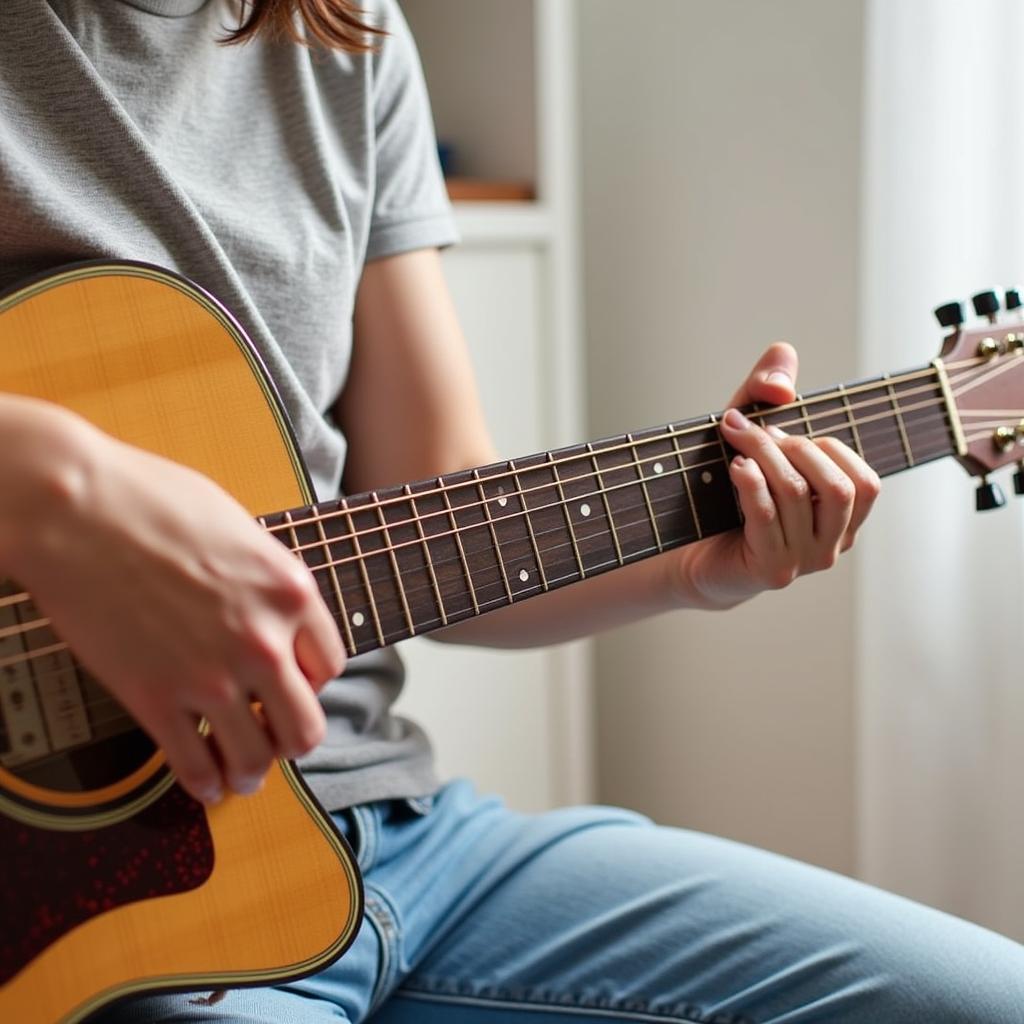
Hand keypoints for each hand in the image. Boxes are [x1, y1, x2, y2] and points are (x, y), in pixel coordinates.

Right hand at [9, 413, 344, 803]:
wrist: (76, 507)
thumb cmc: (154, 501)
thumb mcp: (241, 529)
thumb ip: (267, 579)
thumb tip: (275, 608)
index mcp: (291, 592)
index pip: (330, 664)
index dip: (312, 680)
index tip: (294, 683)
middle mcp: (263, 641)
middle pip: (306, 726)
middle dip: (293, 738)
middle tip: (276, 736)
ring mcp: (210, 675)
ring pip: (256, 758)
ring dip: (252, 771)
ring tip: (244, 772)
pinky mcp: (155, 698)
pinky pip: (195, 765)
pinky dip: (205, 783)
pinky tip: (205, 782)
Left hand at [676, 343, 880, 608]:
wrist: (694, 554)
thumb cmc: (729, 493)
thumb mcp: (751, 433)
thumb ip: (768, 392)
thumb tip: (781, 385)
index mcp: (843, 520)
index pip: (865, 482)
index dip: (827, 446)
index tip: (783, 430)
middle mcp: (832, 546)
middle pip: (836, 487)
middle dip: (794, 447)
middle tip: (753, 431)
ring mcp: (803, 562)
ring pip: (796, 494)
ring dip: (762, 455)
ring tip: (735, 443)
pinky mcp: (769, 569)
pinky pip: (765, 514)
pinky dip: (749, 481)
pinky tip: (734, 466)